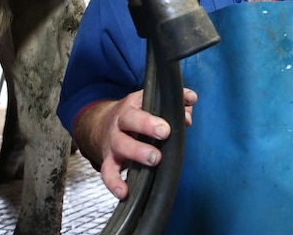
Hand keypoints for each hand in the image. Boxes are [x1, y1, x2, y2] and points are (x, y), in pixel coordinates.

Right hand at [75, 87, 197, 198]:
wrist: (101, 124)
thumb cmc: (136, 114)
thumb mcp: (153, 102)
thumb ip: (176, 99)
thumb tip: (191, 100)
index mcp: (133, 106)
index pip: (143, 105)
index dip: (153, 117)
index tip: (169, 126)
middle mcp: (120, 123)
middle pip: (129, 122)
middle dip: (147, 127)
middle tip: (165, 134)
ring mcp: (113, 142)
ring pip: (121, 146)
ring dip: (137, 153)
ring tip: (155, 159)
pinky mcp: (109, 160)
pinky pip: (108, 173)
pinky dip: (114, 183)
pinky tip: (124, 192)